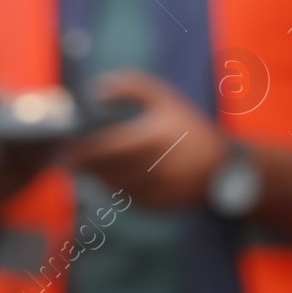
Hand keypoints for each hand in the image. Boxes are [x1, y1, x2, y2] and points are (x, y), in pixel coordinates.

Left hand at [61, 71, 227, 208]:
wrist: (226, 168)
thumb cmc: (190, 128)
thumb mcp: (166, 99)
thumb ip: (132, 87)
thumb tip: (96, 90)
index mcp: (155, 139)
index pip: (108, 148)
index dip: (84, 150)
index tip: (65, 147)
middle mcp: (156, 168)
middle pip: (107, 169)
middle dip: (84, 164)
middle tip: (66, 158)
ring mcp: (158, 190)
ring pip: (113, 186)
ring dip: (95, 176)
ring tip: (83, 166)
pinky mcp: (159, 205)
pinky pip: (126, 197)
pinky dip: (112, 187)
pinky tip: (105, 176)